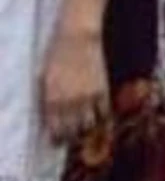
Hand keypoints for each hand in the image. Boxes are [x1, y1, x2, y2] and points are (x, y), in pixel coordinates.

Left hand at [40, 30, 108, 145]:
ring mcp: (87, 97)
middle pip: (72, 130)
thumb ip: (48, 100)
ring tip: (87, 128)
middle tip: (74, 137)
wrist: (77, 39)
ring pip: (89, 125)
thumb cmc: (57, 56)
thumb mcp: (45, 80)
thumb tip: (52, 117)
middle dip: (72, 137)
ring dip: (87, 129)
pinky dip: (102, 118)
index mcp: (52, 100)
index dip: (57, 138)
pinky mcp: (102, 90)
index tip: (59, 141)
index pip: (55, 129)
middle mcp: (69, 102)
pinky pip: (104, 112)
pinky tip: (101, 118)